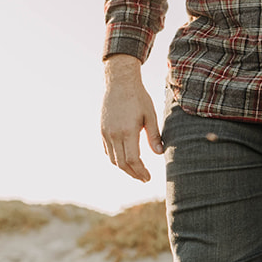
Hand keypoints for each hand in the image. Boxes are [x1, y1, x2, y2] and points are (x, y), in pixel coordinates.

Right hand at [101, 56, 162, 181]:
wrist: (119, 82)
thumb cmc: (138, 98)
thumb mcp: (151, 115)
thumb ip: (154, 136)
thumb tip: (159, 153)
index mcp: (128, 131)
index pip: (133, 160)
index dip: (141, 171)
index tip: (148, 177)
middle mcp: (114, 134)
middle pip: (121, 163)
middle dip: (133, 174)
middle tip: (144, 179)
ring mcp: (105, 132)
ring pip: (113, 159)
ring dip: (124, 168)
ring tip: (136, 172)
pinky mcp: (102, 130)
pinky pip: (107, 150)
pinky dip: (116, 159)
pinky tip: (125, 160)